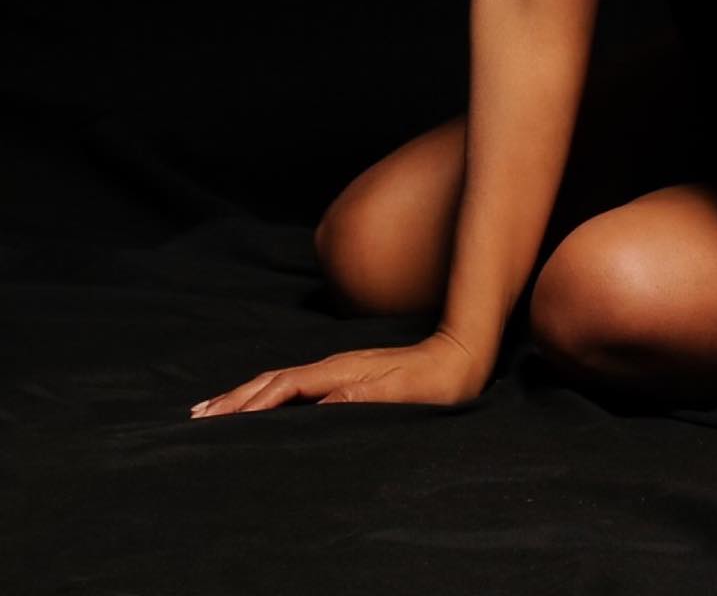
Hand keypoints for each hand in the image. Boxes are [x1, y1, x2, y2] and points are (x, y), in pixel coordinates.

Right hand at [188, 326, 490, 417]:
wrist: (460, 356)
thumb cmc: (431, 383)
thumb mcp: (397, 393)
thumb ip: (357, 396)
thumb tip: (316, 401)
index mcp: (337, 372)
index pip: (281, 388)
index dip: (247, 404)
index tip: (214, 419)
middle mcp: (332, 366)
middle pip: (272, 380)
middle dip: (234, 398)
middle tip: (196, 415)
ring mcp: (338, 368)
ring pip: (281, 381)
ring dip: (247, 394)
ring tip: (217, 407)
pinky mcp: (347, 375)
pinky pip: (295, 386)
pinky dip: (270, 394)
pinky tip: (266, 401)